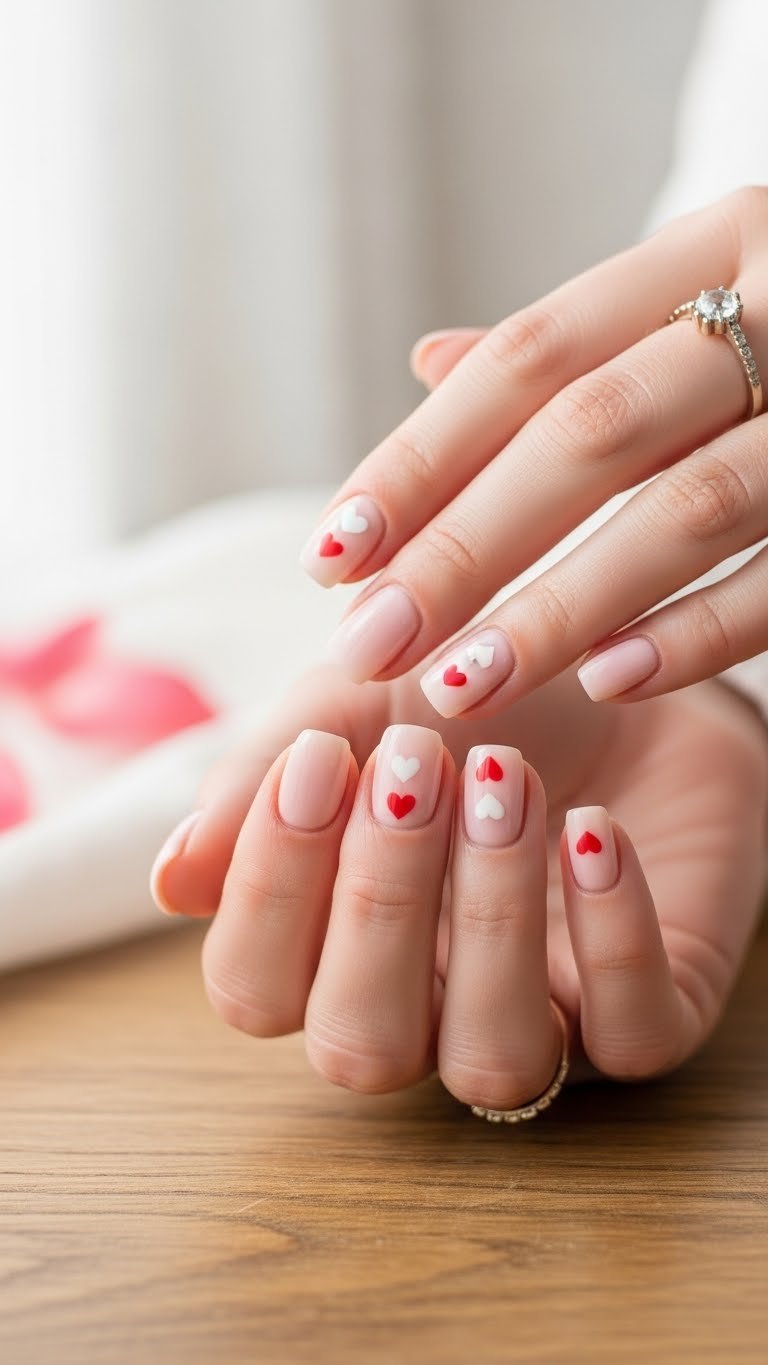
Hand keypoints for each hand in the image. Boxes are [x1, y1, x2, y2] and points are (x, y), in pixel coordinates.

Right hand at [150, 663, 767, 1096]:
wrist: (614, 661)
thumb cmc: (463, 695)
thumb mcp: (348, 706)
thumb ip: (258, 783)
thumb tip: (173, 883)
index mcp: (329, 948)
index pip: (255, 990)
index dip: (270, 889)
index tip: (318, 759)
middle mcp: (424, 1008)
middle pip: (360, 1046)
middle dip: (380, 900)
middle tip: (417, 764)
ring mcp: (540, 1018)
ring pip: (491, 1060)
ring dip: (490, 918)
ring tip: (503, 781)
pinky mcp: (653, 1009)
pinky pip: (630, 1037)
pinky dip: (611, 935)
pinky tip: (592, 828)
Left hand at [297, 186, 767, 717]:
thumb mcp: (699, 301)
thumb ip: (575, 345)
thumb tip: (428, 368)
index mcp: (715, 247)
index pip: (534, 357)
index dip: (424, 456)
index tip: (333, 550)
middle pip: (591, 432)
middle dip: (466, 545)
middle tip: (368, 641)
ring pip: (689, 509)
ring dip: (562, 606)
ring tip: (460, 684)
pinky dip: (702, 629)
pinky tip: (610, 682)